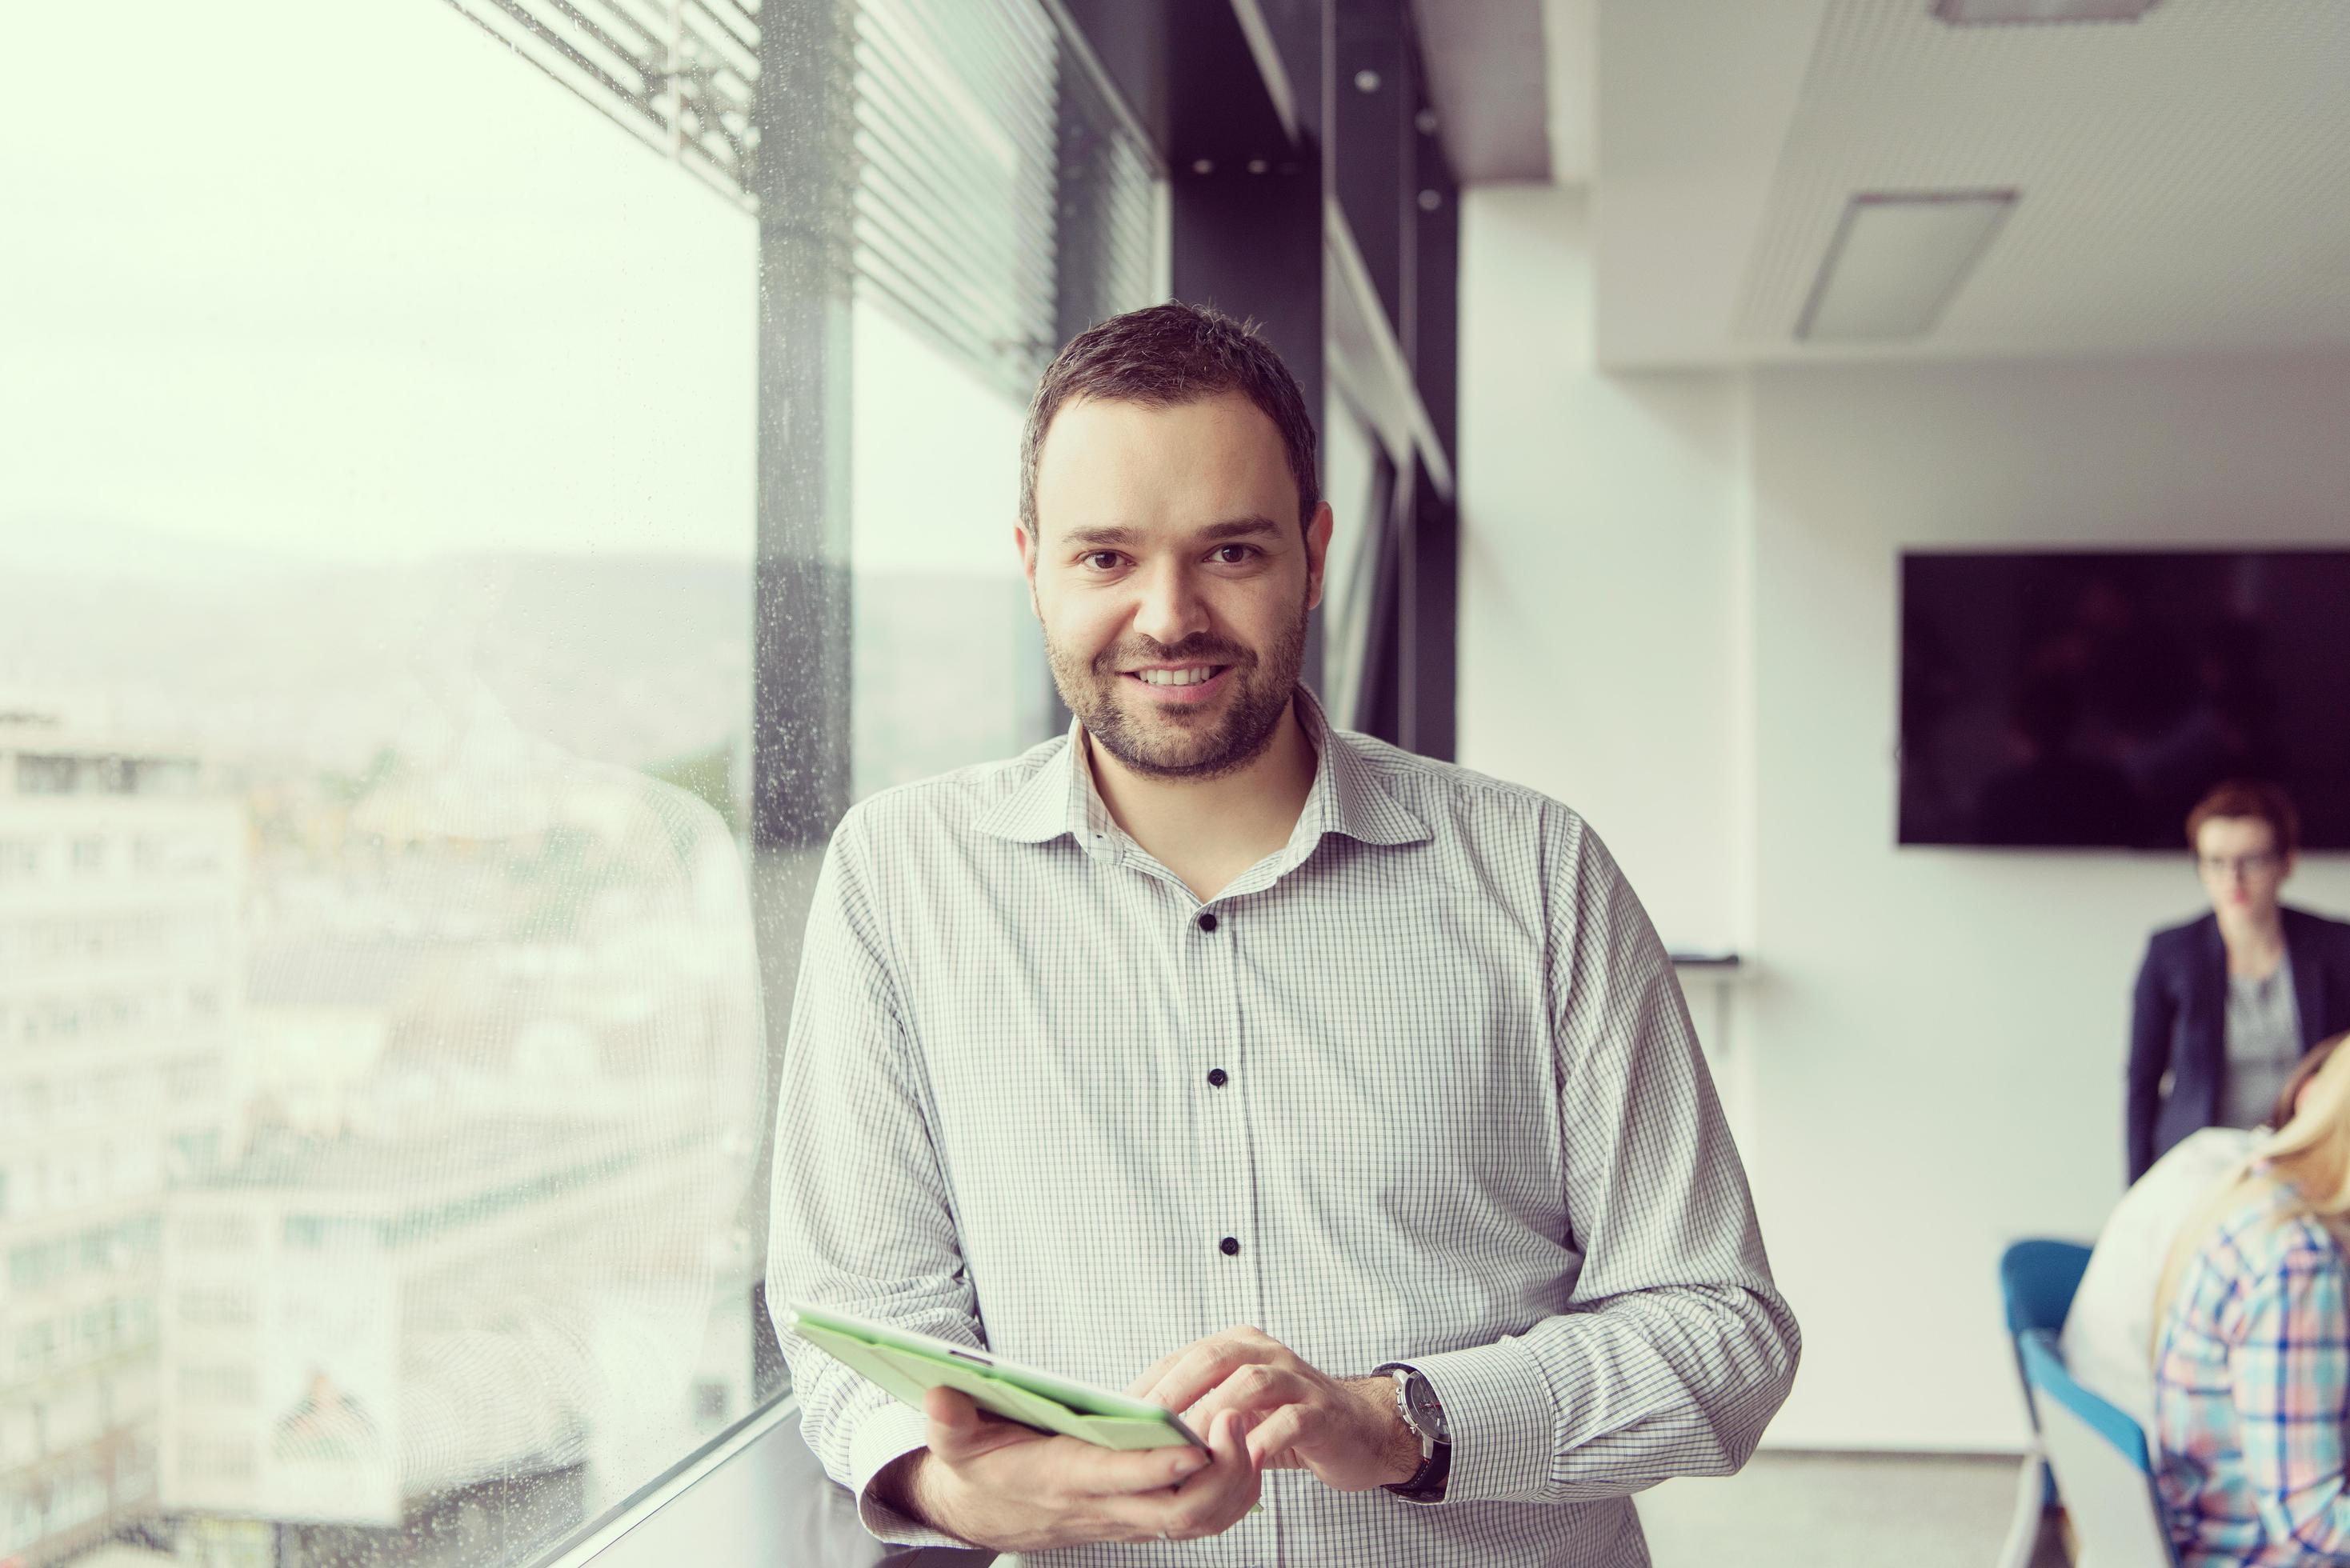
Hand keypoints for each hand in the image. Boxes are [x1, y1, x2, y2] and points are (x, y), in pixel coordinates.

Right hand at [878, 1386, 1259, 1551]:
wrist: (990, 1510)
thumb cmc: (981, 1464)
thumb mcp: (955, 1443)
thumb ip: (949, 1421)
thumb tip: (937, 1396)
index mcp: (1063, 1479)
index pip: (1119, 1479)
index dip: (1158, 1466)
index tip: (1194, 1442)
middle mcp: (1104, 1505)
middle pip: (1178, 1509)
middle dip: (1219, 1472)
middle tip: (1240, 1419)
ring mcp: (1130, 1514)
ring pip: (1201, 1518)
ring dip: (1237, 1482)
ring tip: (1253, 1427)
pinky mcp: (1145, 1514)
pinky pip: (1204, 1516)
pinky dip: (1234, 1490)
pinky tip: (1247, 1448)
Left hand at [1127, 1326, 1422, 1492]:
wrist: (1360, 1430)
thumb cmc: (1288, 1421)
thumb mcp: (1239, 1409)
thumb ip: (1199, 1409)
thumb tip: (1139, 1432)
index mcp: (1240, 1346)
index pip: (1184, 1356)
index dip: (1150, 1384)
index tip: (1119, 1416)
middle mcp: (1266, 1353)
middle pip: (1212, 1357)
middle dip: (1174, 1391)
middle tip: (1147, 1427)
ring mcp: (1297, 1380)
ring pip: (1250, 1382)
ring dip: (1215, 1414)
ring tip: (1191, 1447)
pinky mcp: (1322, 1412)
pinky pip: (1290, 1421)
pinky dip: (1263, 1440)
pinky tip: (1242, 1462)